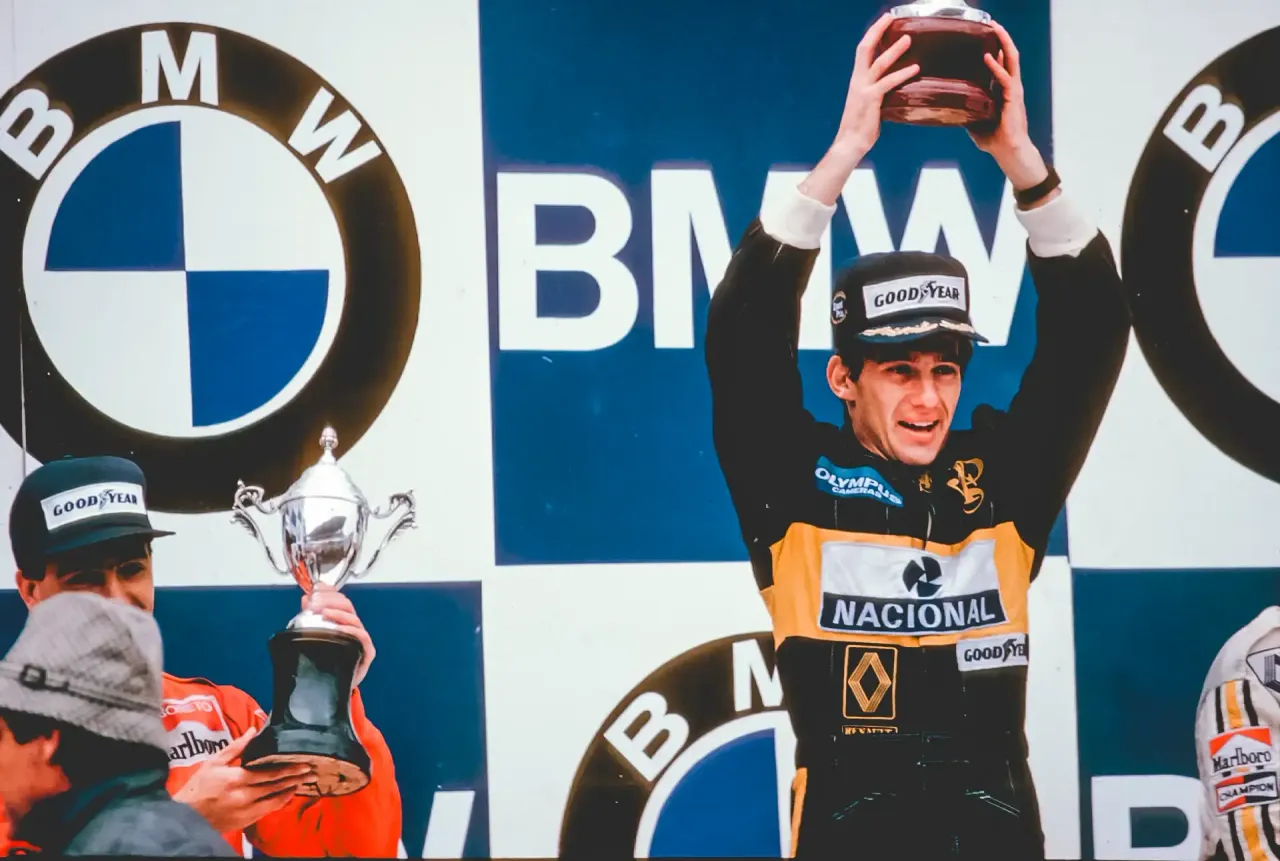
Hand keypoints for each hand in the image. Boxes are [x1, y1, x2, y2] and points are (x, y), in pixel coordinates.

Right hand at [173, 727, 314, 833]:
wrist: (186, 818)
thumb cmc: (198, 788)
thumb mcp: (213, 762)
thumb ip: (235, 748)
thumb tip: (252, 731)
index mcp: (237, 778)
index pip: (270, 773)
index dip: (289, 768)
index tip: (304, 763)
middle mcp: (245, 795)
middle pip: (276, 786)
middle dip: (296, 778)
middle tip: (312, 772)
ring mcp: (246, 810)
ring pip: (275, 800)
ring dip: (291, 791)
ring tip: (305, 783)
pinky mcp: (245, 821)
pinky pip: (267, 811)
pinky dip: (279, 803)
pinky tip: (287, 796)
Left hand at [306, 582, 375, 685]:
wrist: (335, 688)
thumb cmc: (329, 662)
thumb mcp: (318, 637)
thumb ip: (312, 617)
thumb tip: (305, 598)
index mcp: (343, 621)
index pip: (339, 600)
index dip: (329, 592)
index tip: (317, 589)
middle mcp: (353, 627)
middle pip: (347, 606)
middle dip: (332, 600)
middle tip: (316, 602)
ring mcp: (361, 638)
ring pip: (354, 619)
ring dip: (339, 614)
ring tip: (325, 613)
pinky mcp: (367, 652)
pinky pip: (362, 637)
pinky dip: (351, 631)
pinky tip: (340, 629)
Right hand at [834, 13, 920, 156]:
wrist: (849, 144)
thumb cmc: (861, 127)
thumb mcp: (870, 104)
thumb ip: (880, 91)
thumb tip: (896, 86)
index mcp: (857, 80)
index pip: (862, 51)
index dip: (872, 34)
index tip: (884, 21)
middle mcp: (858, 81)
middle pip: (865, 49)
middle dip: (877, 31)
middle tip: (890, 18)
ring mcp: (863, 90)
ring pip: (878, 63)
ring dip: (894, 50)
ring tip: (908, 39)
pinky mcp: (871, 100)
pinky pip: (888, 82)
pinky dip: (902, 74)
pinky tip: (915, 69)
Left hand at [967, 21, 1048, 190]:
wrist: (1008, 152)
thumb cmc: (994, 140)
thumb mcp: (974, 123)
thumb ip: (965, 113)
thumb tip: (948, 109)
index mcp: (1001, 90)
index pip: (1001, 62)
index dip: (996, 47)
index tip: (986, 34)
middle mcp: (1010, 86)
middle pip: (1009, 55)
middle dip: (1002, 37)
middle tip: (992, 23)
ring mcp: (1013, 91)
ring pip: (1012, 60)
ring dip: (1004, 43)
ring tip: (995, 29)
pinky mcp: (1013, 99)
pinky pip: (1005, 79)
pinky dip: (997, 67)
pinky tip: (988, 57)